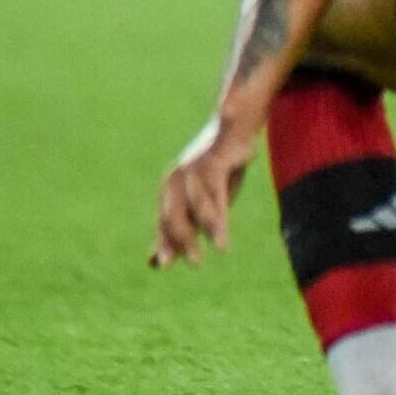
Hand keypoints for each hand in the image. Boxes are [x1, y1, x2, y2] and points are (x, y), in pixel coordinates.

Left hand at [149, 117, 256, 268]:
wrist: (235, 127)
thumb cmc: (220, 165)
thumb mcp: (206, 195)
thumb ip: (194, 219)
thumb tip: (185, 243)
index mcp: (171, 188)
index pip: (164, 220)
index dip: (163, 242)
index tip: (160, 266)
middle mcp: (177, 180)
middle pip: (173, 216)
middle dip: (180, 241)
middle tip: (193, 263)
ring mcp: (193, 171)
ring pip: (194, 208)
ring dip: (201, 233)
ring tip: (212, 254)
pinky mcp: (213, 165)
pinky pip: (214, 197)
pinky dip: (218, 220)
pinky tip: (221, 239)